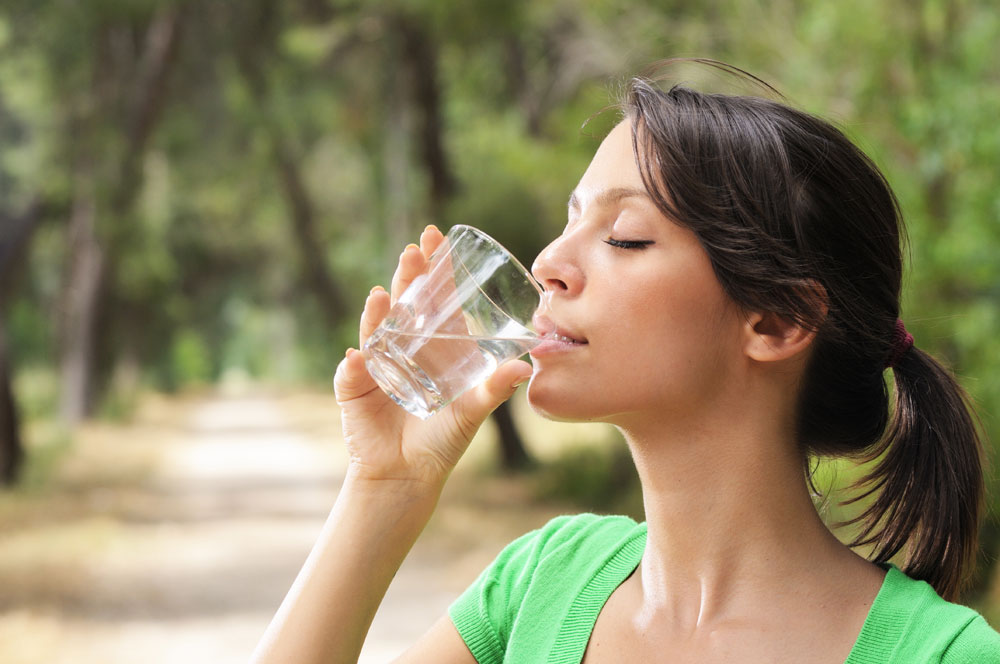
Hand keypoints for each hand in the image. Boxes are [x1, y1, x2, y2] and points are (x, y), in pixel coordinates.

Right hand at [333, 225, 532, 489]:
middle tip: (415, 250)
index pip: (432, 297)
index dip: (434, 268)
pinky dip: (358, 363)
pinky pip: (355, 371)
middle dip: (408, 275)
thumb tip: (523, 365)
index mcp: (432, 345)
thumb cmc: (442, 440)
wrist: (407, 474)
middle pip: (403, 302)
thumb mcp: (473, 411)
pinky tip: (361, 355)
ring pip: (377, 328)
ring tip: (386, 293)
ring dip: (379, 310)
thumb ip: (494, 389)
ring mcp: (375, 363)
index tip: (436, 236)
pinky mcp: (354, 387)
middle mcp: (402, 347)